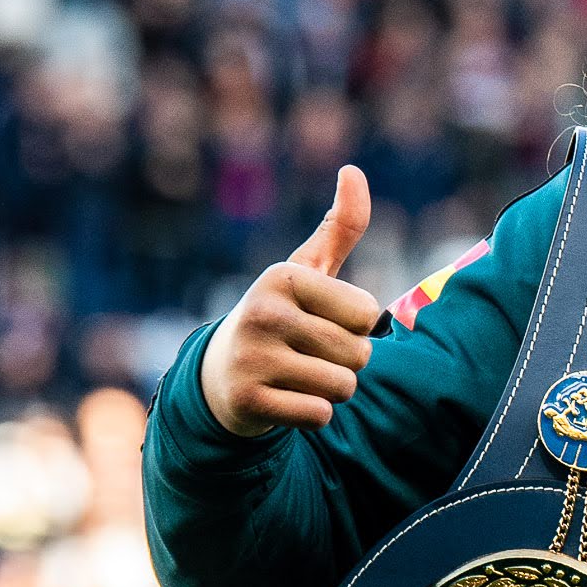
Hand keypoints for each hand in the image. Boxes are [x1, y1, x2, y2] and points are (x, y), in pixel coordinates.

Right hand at [200, 167, 381, 436]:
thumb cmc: (281, 316)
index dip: (355, 324)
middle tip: (308, 353)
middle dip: (347, 361)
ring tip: (298, 374)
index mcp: (282, 277)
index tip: (319, 320)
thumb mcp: (308, 271)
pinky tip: (285, 399)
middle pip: (359, 354)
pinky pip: (321, 416)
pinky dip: (314, 415)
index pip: (366, 313)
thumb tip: (353, 170)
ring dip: (332, 389)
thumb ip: (340, 227)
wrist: (219, 376)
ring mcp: (250, 357)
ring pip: (343, 387)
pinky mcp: (247, 400)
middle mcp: (262, 312)